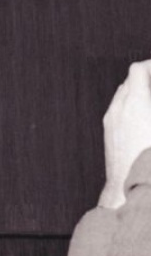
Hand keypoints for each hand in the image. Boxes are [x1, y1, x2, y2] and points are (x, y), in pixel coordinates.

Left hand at [99, 60, 150, 208]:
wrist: (128, 186)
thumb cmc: (149, 158)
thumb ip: (150, 101)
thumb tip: (148, 101)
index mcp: (136, 103)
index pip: (138, 70)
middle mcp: (118, 109)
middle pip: (129, 80)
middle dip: (147, 77)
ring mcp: (111, 120)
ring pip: (122, 94)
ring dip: (138, 90)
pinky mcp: (108, 132)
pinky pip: (117, 108)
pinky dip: (130, 104)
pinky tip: (144, 115)